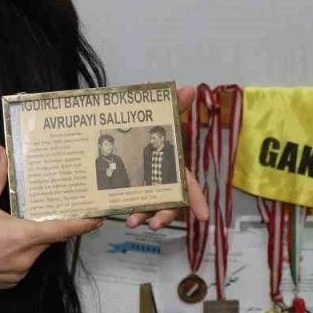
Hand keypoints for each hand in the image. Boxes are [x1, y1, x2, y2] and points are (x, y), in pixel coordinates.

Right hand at [0, 146, 99, 290]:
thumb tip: (1, 152)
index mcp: (24, 236)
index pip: (62, 229)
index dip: (83, 224)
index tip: (99, 218)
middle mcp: (27, 257)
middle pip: (49, 238)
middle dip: (49, 224)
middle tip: (50, 209)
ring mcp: (20, 272)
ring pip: (37, 251)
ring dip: (33, 238)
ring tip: (20, 224)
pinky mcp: (11, 282)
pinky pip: (25, 263)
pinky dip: (22, 252)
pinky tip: (6, 243)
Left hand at [126, 84, 208, 230]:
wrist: (117, 130)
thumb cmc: (147, 128)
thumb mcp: (161, 118)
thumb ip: (175, 106)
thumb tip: (189, 88)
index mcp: (173, 168)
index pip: (189, 186)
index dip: (198, 200)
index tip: (204, 217)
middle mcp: (161, 182)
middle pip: (169, 203)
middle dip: (164, 215)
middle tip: (153, 224)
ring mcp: (144, 189)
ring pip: (148, 208)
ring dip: (142, 216)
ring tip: (129, 222)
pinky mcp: (126, 191)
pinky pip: (127, 204)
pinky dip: (121, 210)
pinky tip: (107, 214)